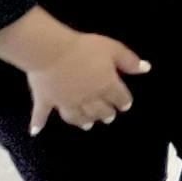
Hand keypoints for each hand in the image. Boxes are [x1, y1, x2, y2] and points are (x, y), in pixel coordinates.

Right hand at [27, 31, 148, 134]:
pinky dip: (37, 124)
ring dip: (83, 122)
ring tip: (87, 126)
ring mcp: (65, 102)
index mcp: (105, 85)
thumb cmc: (85, 48)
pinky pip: (41, 115)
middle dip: (106, 114)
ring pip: (76, 117)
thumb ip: (130, 61)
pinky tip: (35, 131)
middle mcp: (87, 98)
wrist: (52, 52)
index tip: (125, 106)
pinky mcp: (45, 100)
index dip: (124, 102)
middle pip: (99, 110)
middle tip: (109, 118)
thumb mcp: (113, 49)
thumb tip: (146, 69)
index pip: (119, 97)